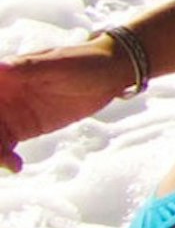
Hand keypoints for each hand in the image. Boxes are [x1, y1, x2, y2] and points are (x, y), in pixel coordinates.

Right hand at [0, 41, 124, 172]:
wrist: (110, 76)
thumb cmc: (84, 61)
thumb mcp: (58, 65)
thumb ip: (28, 68)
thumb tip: (0, 67)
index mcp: (3, 75)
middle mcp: (1, 95)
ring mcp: (9, 113)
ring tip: (6, 163)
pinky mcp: (22, 129)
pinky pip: (4, 147)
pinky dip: (4, 158)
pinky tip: (15, 166)